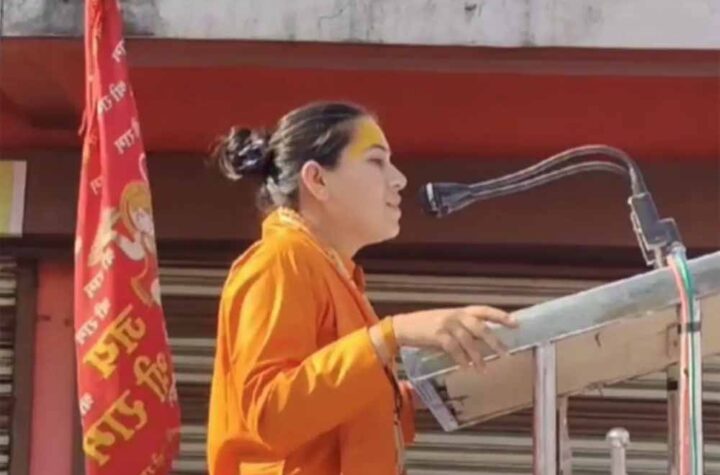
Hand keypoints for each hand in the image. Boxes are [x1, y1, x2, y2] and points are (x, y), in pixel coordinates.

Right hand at [391, 306, 517, 370]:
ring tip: (484, 369)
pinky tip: (467, 369)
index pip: (484, 310)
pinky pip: (454, 349)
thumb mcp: (446, 321)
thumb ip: (462, 327)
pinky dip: (462, 360)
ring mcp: (446, 324)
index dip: (501, 316)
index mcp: (459, 311)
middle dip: (494, 341)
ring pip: (469, 341)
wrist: (402, 327)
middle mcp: (455, 315)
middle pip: (480, 327)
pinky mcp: (437, 335)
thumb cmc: (425, 326)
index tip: (516, 323)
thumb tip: (481, 340)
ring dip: (478, 357)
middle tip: (505, 353)